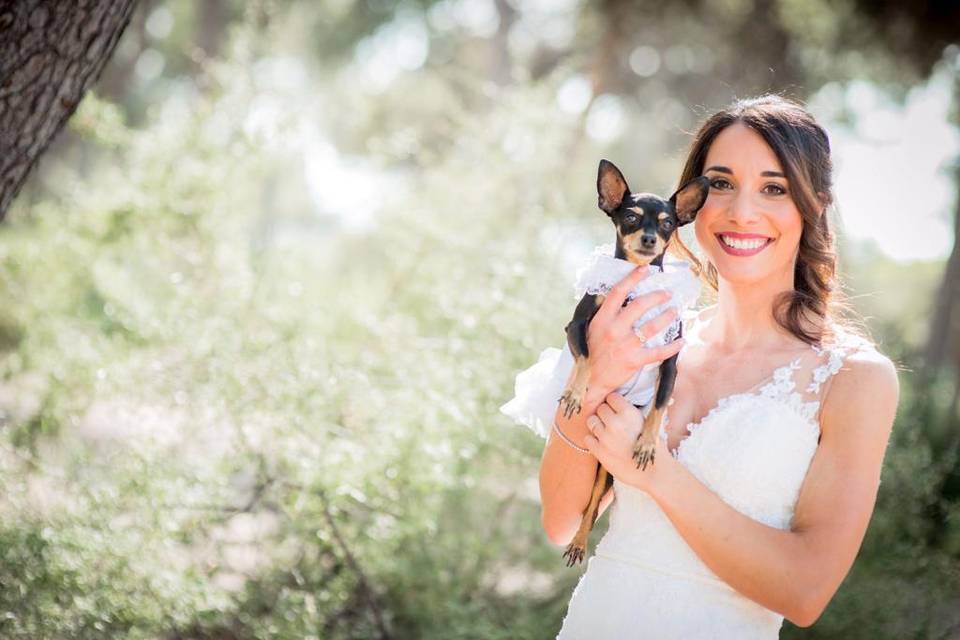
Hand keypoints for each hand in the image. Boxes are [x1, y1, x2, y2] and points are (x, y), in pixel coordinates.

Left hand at [582, 391, 673, 493]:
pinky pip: (587, 438)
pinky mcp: (599, 452)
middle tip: (612, 423)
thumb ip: (631, 412)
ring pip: (591, 421)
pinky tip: (602, 444)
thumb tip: (618, 403)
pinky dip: (593, 440)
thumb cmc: (653, 447)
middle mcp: (616, 423)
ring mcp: (606, 437)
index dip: (614, 403)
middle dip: (605, 414)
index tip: (617, 410)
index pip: (611, 397)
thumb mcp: (648, 423)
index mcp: (630, 413)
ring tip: (606, 433)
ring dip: (597, 425)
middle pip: (600, 408)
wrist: (654, 472)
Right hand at [585, 266, 684, 395]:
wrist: (590, 379)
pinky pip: (658, 352)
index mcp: (602, 319)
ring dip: (667, 317)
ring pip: (652, 326)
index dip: (633, 278)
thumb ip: (606, 314)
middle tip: (667, 294)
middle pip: (640, 305)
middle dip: (657, 296)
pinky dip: (673, 347)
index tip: (646, 269)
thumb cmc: (593, 352)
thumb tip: (622, 297)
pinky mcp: (634, 360)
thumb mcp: (593, 328)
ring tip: (674, 311)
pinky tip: (682, 341)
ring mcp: (625, 345)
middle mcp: (614, 329)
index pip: (619, 292)